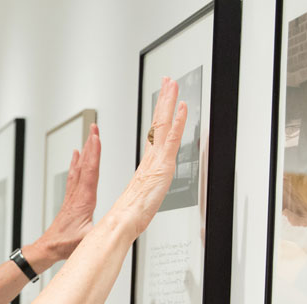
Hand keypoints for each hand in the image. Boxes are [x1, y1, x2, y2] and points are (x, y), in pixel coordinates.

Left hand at [34, 124, 102, 263]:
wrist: (48, 247)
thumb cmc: (65, 245)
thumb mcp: (87, 241)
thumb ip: (100, 232)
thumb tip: (114, 226)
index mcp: (83, 201)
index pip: (90, 172)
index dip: (94, 155)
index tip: (97, 139)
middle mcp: (77, 195)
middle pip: (85, 164)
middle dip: (91, 145)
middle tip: (94, 128)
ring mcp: (73, 196)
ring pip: (79, 167)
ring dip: (85, 150)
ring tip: (89, 136)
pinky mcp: (71, 199)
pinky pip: (74, 175)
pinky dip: (76, 162)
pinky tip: (76, 155)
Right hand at [119, 77, 188, 234]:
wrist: (123, 220)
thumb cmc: (131, 214)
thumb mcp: (142, 198)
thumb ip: (146, 190)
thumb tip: (146, 192)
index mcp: (148, 163)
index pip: (154, 132)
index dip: (159, 114)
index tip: (162, 99)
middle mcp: (151, 157)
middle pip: (157, 121)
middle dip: (163, 99)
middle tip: (167, 81)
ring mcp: (157, 159)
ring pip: (163, 124)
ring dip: (169, 102)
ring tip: (172, 84)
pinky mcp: (163, 164)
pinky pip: (171, 138)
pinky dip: (177, 121)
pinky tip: (182, 107)